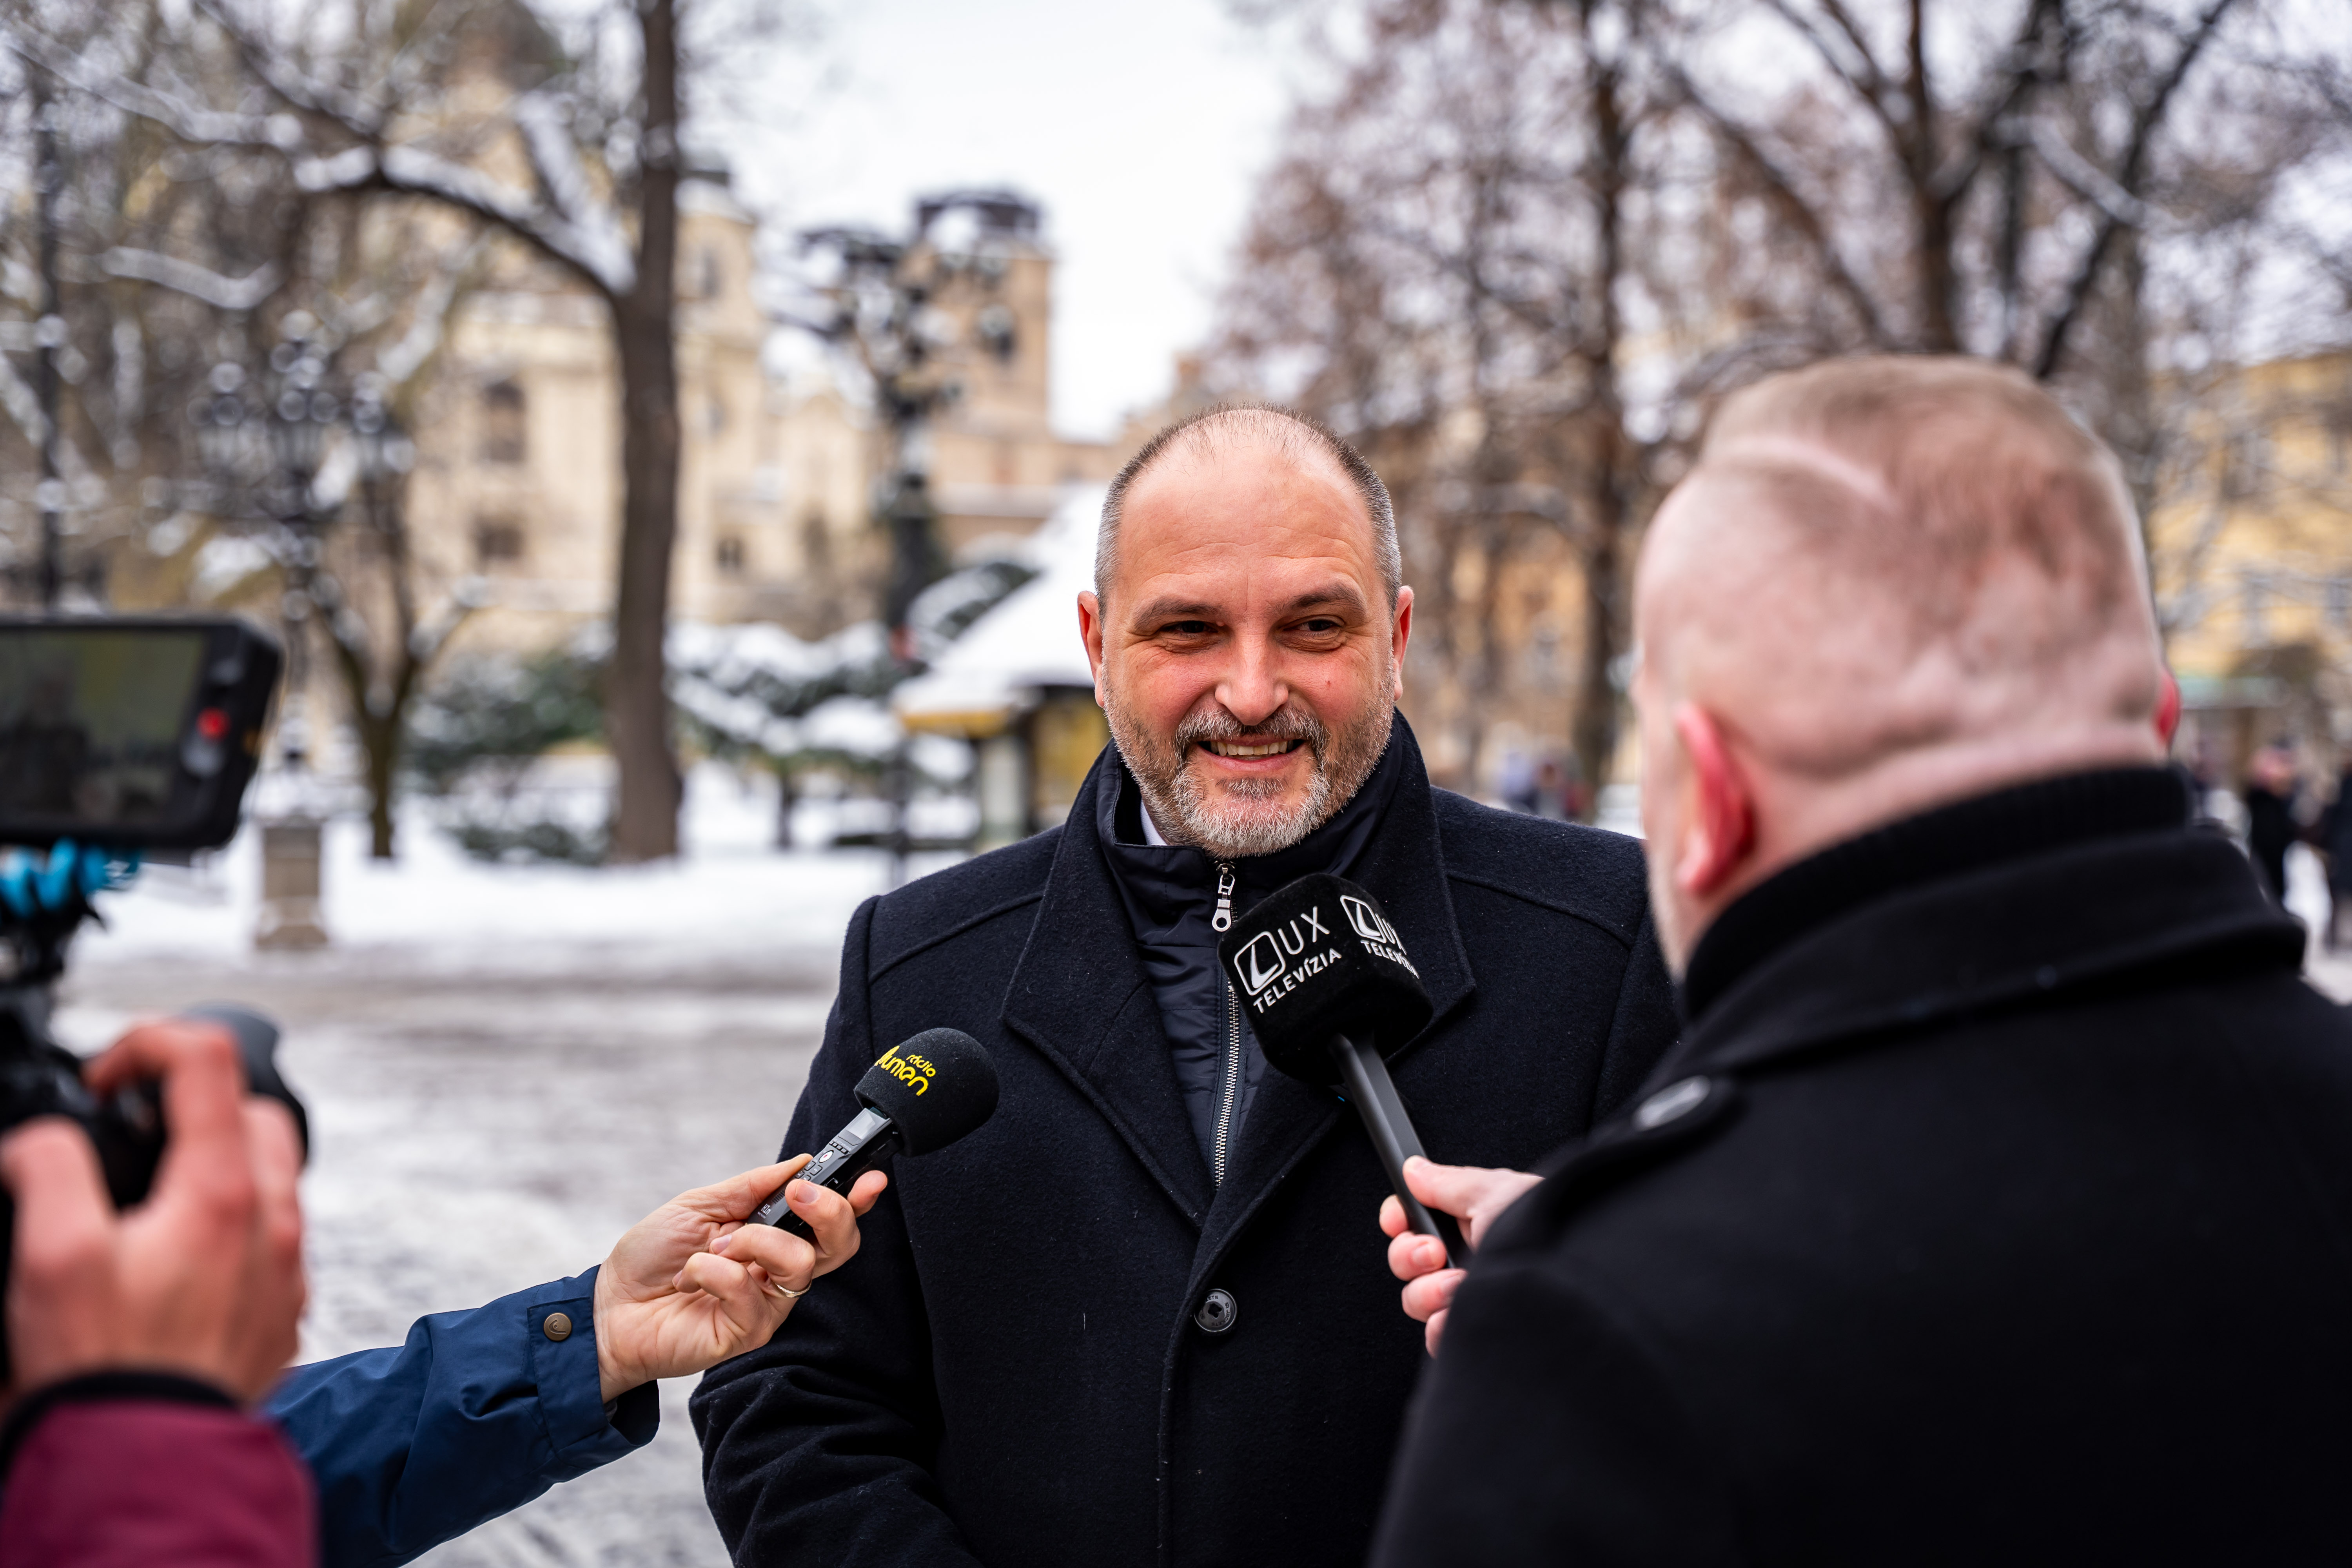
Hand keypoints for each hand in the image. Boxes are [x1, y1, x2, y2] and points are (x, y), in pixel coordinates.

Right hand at [1, 1020, 306, 1402]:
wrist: (146, 1462)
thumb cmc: (104, 1369)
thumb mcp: (51, 1253)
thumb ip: (49, 1170)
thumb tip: (42, 1137)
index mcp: (222, 1191)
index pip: (208, 1058)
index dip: (146, 1043)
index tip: (103, 1081)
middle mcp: (272, 1223)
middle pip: (252, 1110)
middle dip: (192, 1101)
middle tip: (130, 1131)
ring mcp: (284, 1268)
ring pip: (269, 1176)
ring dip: (214, 1164)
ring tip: (148, 1196)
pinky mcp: (281, 1310)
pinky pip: (269, 1240)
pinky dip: (227, 1226)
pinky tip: (174, 1259)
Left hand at [592, 1157, 886, 1400]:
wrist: (609, 1305)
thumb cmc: (651, 1256)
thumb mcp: (700, 1204)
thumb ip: (752, 1186)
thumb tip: (802, 1163)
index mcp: (773, 1238)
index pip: (830, 1223)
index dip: (858, 1201)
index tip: (871, 1179)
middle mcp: (778, 1272)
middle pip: (838, 1245)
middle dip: (828, 1211)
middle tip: (798, 1196)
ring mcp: (767, 1304)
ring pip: (800, 1263)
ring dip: (752, 1242)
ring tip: (714, 1248)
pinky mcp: (747, 1332)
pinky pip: (749, 1290)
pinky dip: (714, 1271)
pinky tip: (692, 1278)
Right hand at [1380, 1156, 1539, 1356]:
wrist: (1581, 1277)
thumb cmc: (1549, 1230)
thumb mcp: (1495, 1192)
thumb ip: (1448, 1183)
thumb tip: (1414, 1169)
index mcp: (1473, 1222)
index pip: (1416, 1221)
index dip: (1399, 1220)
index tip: (1398, 1221)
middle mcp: (1469, 1259)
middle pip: (1406, 1261)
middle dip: (1410, 1255)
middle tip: (1434, 1252)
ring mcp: (1472, 1298)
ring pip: (1416, 1299)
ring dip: (1428, 1291)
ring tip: (1458, 1284)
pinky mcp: (1477, 1331)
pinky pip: (1437, 1336)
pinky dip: (1440, 1327)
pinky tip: (1457, 1315)